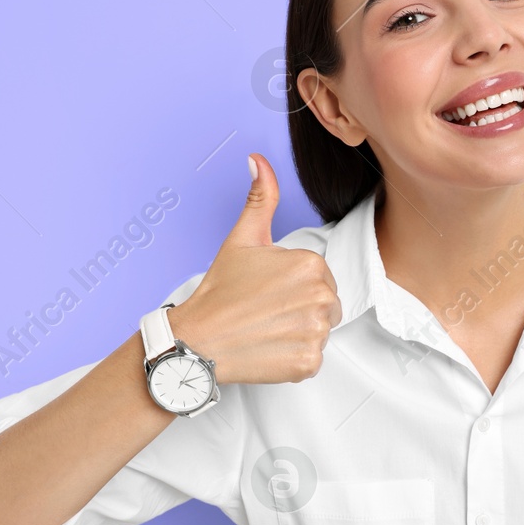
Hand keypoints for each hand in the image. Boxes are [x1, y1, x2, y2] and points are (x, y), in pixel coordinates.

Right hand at [168, 153, 341, 383]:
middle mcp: (322, 297)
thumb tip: (258, 161)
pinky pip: (312, 357)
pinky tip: (268, 348)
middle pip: (326, 303)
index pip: (319, 276)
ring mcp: (316, 333)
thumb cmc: (220, 292)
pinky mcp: (309, 363)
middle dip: (300, 307)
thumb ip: (261, 199)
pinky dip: (293, 356)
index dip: (292, 284)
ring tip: (265, 328)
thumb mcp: (242, 239)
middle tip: (265, 311)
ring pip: (320, 329)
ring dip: (298, 331)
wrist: (197, 341)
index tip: (267, 291)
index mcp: (311, 265)